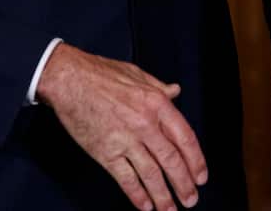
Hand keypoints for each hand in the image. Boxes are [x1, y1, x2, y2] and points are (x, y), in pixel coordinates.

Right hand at [36, 43, 206, 210]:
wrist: (69, 79)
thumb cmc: (101, 73)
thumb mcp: (138, 74)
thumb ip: (159, 87)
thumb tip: (175, 92)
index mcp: (156, 103)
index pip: (185, 138)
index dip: (196, 160)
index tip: (201, 175)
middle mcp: (145, 124)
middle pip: (171, 161)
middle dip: (183, 184)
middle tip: (190, 199)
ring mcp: (125, 140)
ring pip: (151, 174)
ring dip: (163, 196)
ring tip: (171, 209)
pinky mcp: (105, 153)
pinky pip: (126, 179)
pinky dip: (137, 195)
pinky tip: (145, 206)